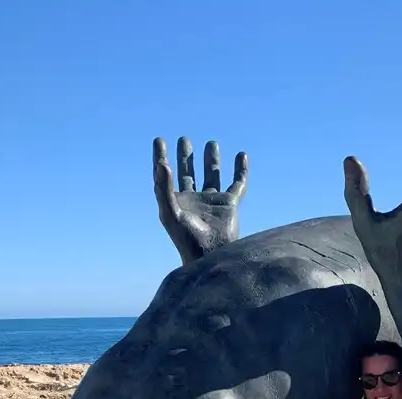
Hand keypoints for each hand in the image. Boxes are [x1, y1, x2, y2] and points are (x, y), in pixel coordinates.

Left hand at [154, 137, 248, 264]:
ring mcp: (212, 201)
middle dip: (186, 156)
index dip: (161, 156)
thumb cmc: (187, 239)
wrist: (211, 255)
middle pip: (188, 173)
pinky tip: (242, 156)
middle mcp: (193, 199)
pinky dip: (241, 170)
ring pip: (212, 175)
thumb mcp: (170, 213)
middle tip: (183, 139)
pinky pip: (237, 183)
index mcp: (176, 201)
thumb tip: (162, 164)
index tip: (158, 140)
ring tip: (211, 143)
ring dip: (211, 160)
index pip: (166, 174)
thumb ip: (163, 189)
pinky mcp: (230, 204)